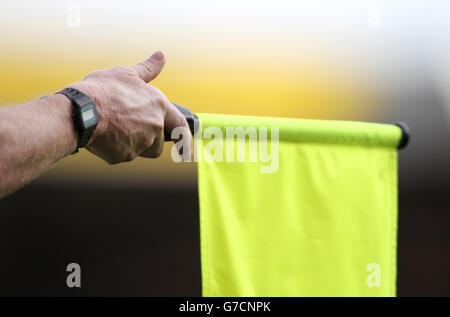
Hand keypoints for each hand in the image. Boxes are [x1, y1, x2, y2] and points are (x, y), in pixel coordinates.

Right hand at [71, 51, 190, 163]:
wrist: (81, 110)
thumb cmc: (103, 89)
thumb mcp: (126, 73)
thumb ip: (147, 68)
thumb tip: (161, 55)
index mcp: (159, 106)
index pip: (180, 125)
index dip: (185, 138)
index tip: (187, 150)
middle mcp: (155, 126)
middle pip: (159, 141)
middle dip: (148, 138)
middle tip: (128, 126)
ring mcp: (141, 143)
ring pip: (143, 150)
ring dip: (134, 144)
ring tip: (115, 128)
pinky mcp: (125, 155)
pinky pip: (124, 154)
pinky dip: (115, 148)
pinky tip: (104, 135)